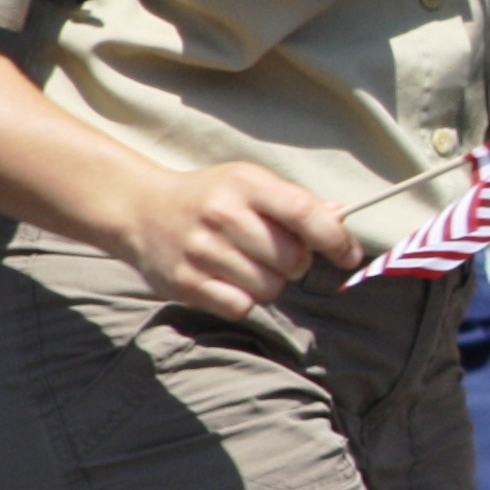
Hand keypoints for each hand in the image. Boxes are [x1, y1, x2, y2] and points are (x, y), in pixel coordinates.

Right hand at [111, 161, 359, 319]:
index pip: (304, 213)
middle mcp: (222, 215)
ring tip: (248, 265)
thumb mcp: (249, 183)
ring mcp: (201, 250)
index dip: (335, 239)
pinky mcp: (185, 282)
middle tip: (276, 254)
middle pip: (292, 259)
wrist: (140, 210)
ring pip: (270, 287)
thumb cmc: (209, 197)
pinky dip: (244, 299)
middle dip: (296, 263)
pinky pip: (241, 306)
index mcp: (245, 184)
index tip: (349, 256)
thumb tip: (339, 217)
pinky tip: (230, 280)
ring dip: (269, 283)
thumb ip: (294, 202)